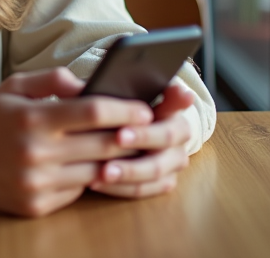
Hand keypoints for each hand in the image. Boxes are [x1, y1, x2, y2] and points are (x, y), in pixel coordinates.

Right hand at [0, 67, 158, 216]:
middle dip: (130, 136)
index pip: (94, 112)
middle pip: (103, 145)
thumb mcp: (15, 85)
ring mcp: (36, 183)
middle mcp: (36, 153)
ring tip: (125, 148)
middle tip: (148, 129)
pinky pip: (76, 192)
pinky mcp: (34, 206)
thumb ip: (55, 80)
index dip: (126, 110)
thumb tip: (92, 85)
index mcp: (33, 118)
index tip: (145, 108)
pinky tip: (90, 166)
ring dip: (115, 161)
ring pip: (95, 173)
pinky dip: (87, 179)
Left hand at [87, 82, 194, 198]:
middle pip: (168, 137)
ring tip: (102, 170)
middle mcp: (179, 132)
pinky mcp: (162, 181)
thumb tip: (91, 84)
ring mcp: (173, 159)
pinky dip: (122, 188)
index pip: (177, 100)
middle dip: (142, 137)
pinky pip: (146, 189)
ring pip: (158, 169)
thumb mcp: (110, 90)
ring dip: (130, 170)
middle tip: (117, 137)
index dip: (169, 101)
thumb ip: (116, 80)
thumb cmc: (110, 105)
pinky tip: (97, 182)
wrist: (111, 129)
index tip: (145, 111)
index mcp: (171, 103)